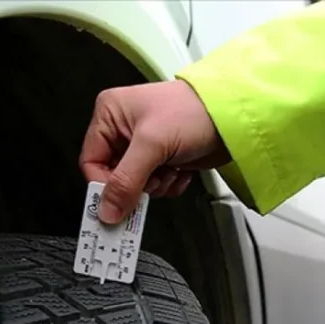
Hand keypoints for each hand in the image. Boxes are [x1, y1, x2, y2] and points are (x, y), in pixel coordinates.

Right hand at [79, 80, 230, 223]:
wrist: (233, 117)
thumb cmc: (193, 112)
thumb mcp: (152, 145)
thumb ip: (126, 180)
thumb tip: (107, 210)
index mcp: (110, 114)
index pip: (91, 161)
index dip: (104, 184)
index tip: (119, 202)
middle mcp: (124, 129)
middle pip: (114, 176)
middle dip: (136, 185)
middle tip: (153, 182)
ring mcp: (146, 145)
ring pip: (136, 184)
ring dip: (156, 185)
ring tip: (171, 169)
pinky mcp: (165, 158)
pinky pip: (157, 185)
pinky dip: (170, 184)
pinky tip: (181, 170)